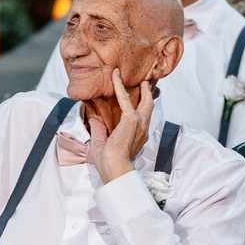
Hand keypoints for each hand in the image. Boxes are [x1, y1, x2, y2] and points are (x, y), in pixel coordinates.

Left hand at [88, 69, 152, 183]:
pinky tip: (115, 76)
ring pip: (146, 101)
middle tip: (146, 83)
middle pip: (149, 107)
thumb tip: (94, 119)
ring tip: (138, 77)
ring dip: (142, 88)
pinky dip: (119, 86)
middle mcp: (142, 129)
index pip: (142, 119)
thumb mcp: (101, 144)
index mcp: (137, 136)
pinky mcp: (131, 120)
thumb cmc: (109, 163)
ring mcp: (139, 124)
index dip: (141, 108)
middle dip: (149, 94)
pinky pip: (125, 98)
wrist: (114, 168)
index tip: (139, 100)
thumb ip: (99, 130)